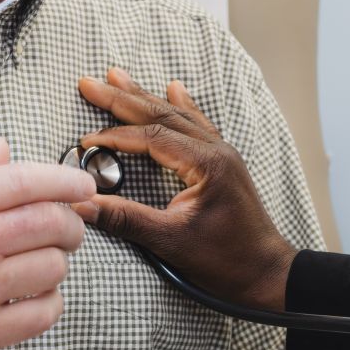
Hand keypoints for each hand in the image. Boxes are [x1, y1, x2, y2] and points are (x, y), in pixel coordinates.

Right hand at [0, 138, 93, 349]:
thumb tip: (2, 149)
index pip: (24, 181)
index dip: (65, 180)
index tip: (84, 186)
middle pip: (50, 223)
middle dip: (70, 224)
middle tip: (68, 229)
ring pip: (53, 268)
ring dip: (57, 265)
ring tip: (40, 265)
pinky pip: (43, 313)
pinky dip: (49, 303)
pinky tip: (35, 297)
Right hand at [74, 69, 298, 310]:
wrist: (267, 274)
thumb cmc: (226, 261)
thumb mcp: (170, 241)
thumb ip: (125, 219)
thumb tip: (82, 205)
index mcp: (206, 163)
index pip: (151, 136)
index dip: (114, 137)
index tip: (85, 141)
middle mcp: (216, 151)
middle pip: (162, 115)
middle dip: (122, 98)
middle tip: (90, 82)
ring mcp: (222, 154)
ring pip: (177, 116)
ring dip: (144, 96)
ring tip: (118, 75)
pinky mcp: (223, 164)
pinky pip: (197, 125)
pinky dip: (180, 106)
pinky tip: (175, 88)